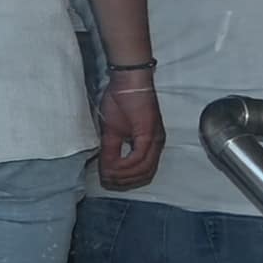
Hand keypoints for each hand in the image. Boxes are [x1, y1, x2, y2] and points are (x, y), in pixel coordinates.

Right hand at [89, 72, 163, 189]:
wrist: (127, 81)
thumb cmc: (121, 100)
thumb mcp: (112, 130)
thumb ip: (111, 150)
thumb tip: (106, 168)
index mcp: (150, 143)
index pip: (143, 171)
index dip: (125, 180)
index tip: (108, 180)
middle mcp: (157, 143)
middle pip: (145, 174)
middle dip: (124, 182)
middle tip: (107, 182)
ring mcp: (155, 139)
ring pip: (143, 169)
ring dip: (124, 176)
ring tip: (107, 175)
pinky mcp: (149, 134)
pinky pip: (139, 158)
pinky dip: (125, 165)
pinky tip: (113, 165)